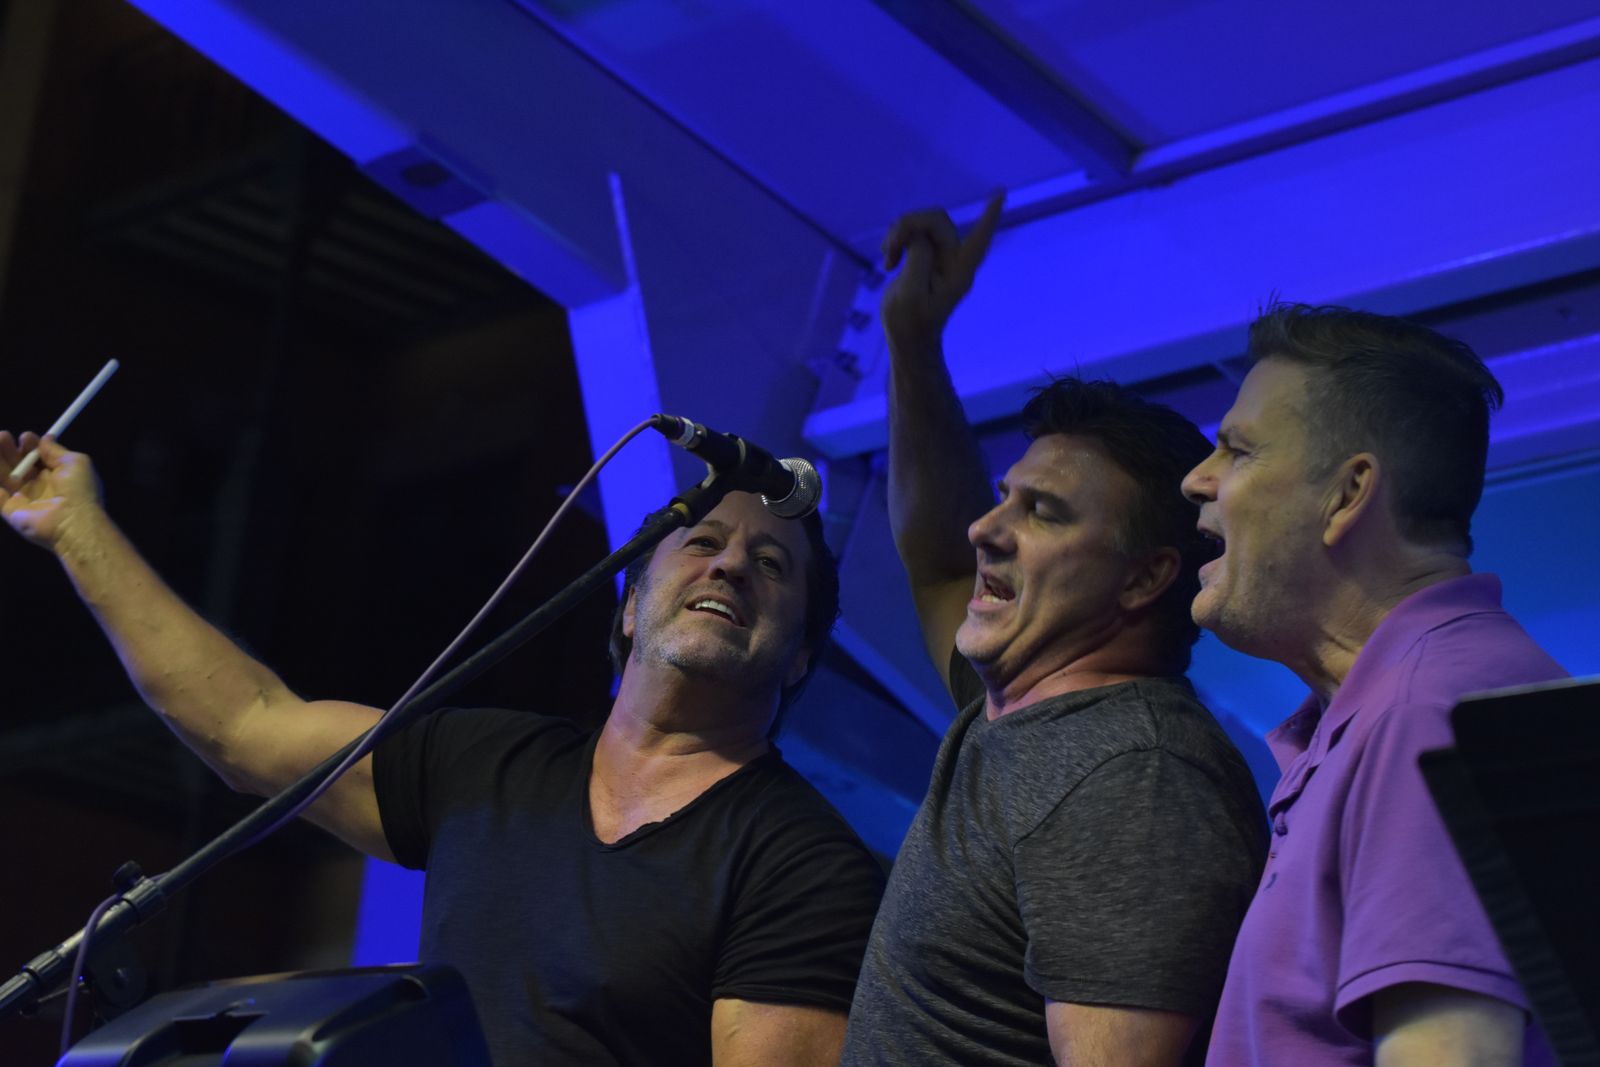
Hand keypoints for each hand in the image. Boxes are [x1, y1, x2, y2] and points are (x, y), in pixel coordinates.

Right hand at [0, 432, 103, 549]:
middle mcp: (39, 487)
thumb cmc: (78, 489)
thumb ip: (57, 450)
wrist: (72, 521)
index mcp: (56, 476)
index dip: (30, 447)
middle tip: (3, 436)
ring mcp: (23, 499)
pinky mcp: (10, 510)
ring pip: (5, 476)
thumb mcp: (75, 462)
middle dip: (10, 450)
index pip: (38, 459)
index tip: (25, 437)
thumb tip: (46, 437)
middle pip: (19, 465)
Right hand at [879, 191, 1004, 352]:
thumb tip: (919, 235)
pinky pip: (912, 232)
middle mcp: (953, 260)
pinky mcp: (925, 256)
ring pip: (922, 223)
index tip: (1001, 192)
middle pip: (937, 220)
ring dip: (899, 233)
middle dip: (909, 225)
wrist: (907, 337)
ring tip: (887, 259)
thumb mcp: (910, 294)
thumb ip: (918, 260)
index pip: (978, 240)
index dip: (988, 217)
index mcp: (959, 272)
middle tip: (888, 250)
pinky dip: (897, 240)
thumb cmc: (911, 323)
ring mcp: (940, 257)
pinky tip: (888, 262)